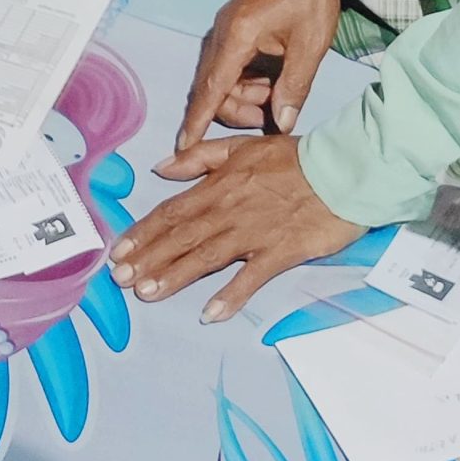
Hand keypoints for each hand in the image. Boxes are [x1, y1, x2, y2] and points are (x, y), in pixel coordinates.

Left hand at [108, 135, 363, 319]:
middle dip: (147, 258)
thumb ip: (200, 157)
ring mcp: (253, 234)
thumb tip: (161, 166)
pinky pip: (251, 278)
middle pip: (180, 237)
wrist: (342, 171)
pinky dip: (230, 296)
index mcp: (217, 186)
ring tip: (146, 294)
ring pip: (205, 257)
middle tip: (119, 279)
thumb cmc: (293, 159)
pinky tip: (210, 314)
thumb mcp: (241, 146)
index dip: (142, 231)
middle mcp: (228, 211)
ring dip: (174, 276)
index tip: (118, 250)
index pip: (171, 211)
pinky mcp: (280, 252)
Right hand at [167, 0, 342, 162]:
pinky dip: (247, 82)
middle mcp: (222, 35)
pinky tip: (271, 83)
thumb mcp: (310, 44)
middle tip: (274, 115)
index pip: (211, 88)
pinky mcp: (234, 30)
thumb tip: (281, 123)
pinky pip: (231, 67)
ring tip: (277, 97)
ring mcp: (225, 31)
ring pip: (222, 80)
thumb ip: (294, 86)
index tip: (182, 147)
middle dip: (237, 111)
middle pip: (213, 88)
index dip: (197, 120)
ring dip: (245, 97)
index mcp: (237, 36)